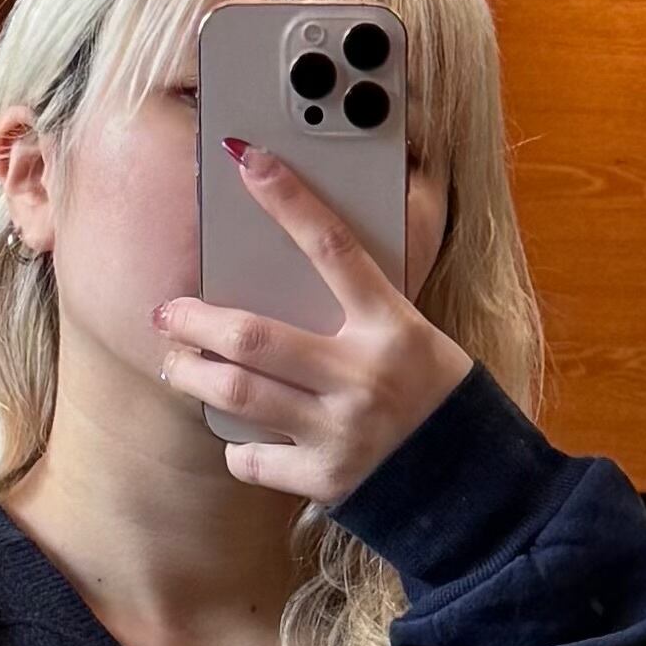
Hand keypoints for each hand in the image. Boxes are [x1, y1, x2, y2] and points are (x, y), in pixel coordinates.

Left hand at [158, 149, 470, 506]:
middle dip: (195, 321)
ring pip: (239, 393)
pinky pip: (253, 457)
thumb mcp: (419, 339)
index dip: (288, 199)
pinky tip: (236, 435)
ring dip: (193, 375)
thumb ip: (365, 312)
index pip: (333, 246)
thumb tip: (295, 275)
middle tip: (168, 312)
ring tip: (176, 364)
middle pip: (254, 335)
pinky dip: (236, 446)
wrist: (477, 486)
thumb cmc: (441, 402)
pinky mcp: (327, 478)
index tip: (246, 159)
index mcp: (394, 327)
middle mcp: (364, 374)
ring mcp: (342, 429)